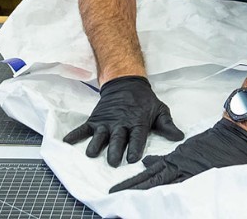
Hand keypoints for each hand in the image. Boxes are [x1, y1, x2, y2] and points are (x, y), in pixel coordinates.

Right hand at [64, 76, 184, 166]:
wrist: (126, 84)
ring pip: (100, 135)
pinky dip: (75, 135)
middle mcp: (120, 124)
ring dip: (96, 145)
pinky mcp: (95, 120)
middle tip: (113, 162)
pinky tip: (67, 142)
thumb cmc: (145, 101)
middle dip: (115, 151)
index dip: (134, 148)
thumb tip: (179, 137)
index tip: (132, 159)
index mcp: (137, 122)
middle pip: (117, 139)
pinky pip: (84, 129)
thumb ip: (167, 125)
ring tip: (91, 154)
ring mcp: (106, 122)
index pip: (136, 137)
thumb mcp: (159, 110)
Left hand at [110, 118, 246, 192]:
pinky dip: (166, 192)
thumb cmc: (211, 144)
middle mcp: (177, 166)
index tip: (116, 190)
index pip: (148, 174)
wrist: (232, 138)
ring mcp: (187, 172)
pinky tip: (155, 197)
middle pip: (149, 180)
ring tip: (126, 198)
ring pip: (160, 183)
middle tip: (113, 196)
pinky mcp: (197, 174)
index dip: (131, 182)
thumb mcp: (185, 149)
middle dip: (130, 188)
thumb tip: (146, 163)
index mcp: (173, 160)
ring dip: (142, 191)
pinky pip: (179, 186)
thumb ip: (166, 159)